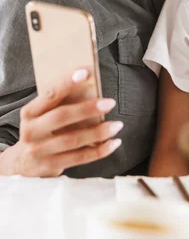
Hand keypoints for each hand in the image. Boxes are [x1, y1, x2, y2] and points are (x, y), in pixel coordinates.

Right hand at [0, 69, 122, 176]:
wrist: (22, 162)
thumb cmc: (41, 129)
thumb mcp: (42, 114)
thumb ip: (60, 103)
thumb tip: (91, 88)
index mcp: (29, 112)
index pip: (49, 94)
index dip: (67, 82)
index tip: (86, 72)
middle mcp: (31, 131)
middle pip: (61, 117)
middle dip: (88, 108)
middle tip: (110, 102)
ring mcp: (40, 151)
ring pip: (73, 140)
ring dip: (99, 132)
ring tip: (117, 124)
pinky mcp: (51, 166)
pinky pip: (80, 158)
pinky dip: (100, 150)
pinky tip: (114, 143)